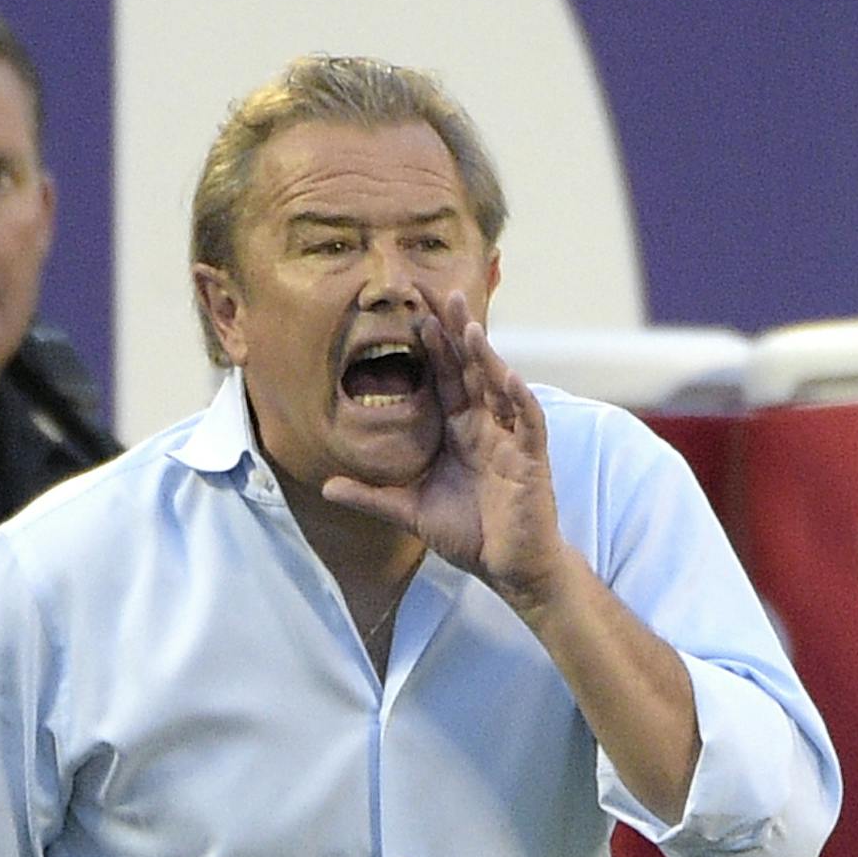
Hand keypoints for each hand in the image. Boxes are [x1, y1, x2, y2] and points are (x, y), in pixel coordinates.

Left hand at [322, 292, 566, 605]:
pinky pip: (527, 421)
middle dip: (455, 331)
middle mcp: (484, 423)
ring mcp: (509, 436)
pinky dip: (518, 398)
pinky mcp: (531, 457)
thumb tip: (326, 486)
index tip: (408, 310)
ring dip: (485, 355)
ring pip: (498, 385)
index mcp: (457, 428)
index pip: (441, 375)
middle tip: (438, 291)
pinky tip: (507, 376)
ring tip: (468, 324)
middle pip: (468, 367)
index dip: (429, 344)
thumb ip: (371, 496)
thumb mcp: (409, 511)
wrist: (506, 565)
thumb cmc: (467, 532)